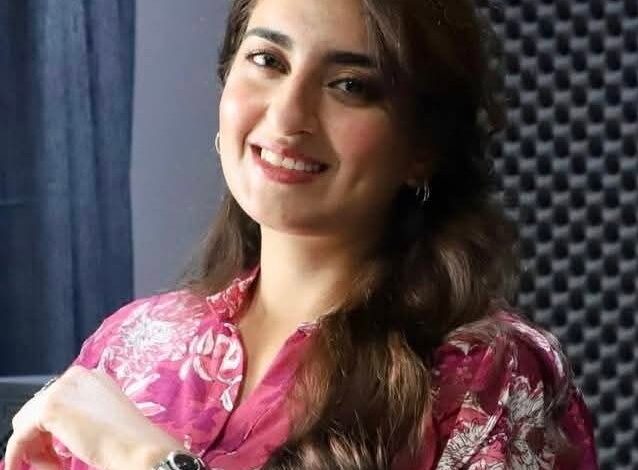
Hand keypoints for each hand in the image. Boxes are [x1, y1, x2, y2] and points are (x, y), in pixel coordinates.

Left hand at [4, 366, 183, 469]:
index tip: (57, 448)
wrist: (139, 446)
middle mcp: (75, 376)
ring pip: (27, 422)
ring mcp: (61, 389)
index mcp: (92, 376)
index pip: (56, 400)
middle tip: (55, 460)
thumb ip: (82, 413)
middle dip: (42, 437)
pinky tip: (25, 465)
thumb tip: (57, 429)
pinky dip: (18, 454)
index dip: (53, 428)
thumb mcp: (104, 416)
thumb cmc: (131, 437)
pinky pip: (21, 436)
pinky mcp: (50, 408)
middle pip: (39, 409)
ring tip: (55, 465)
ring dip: (35, 447)